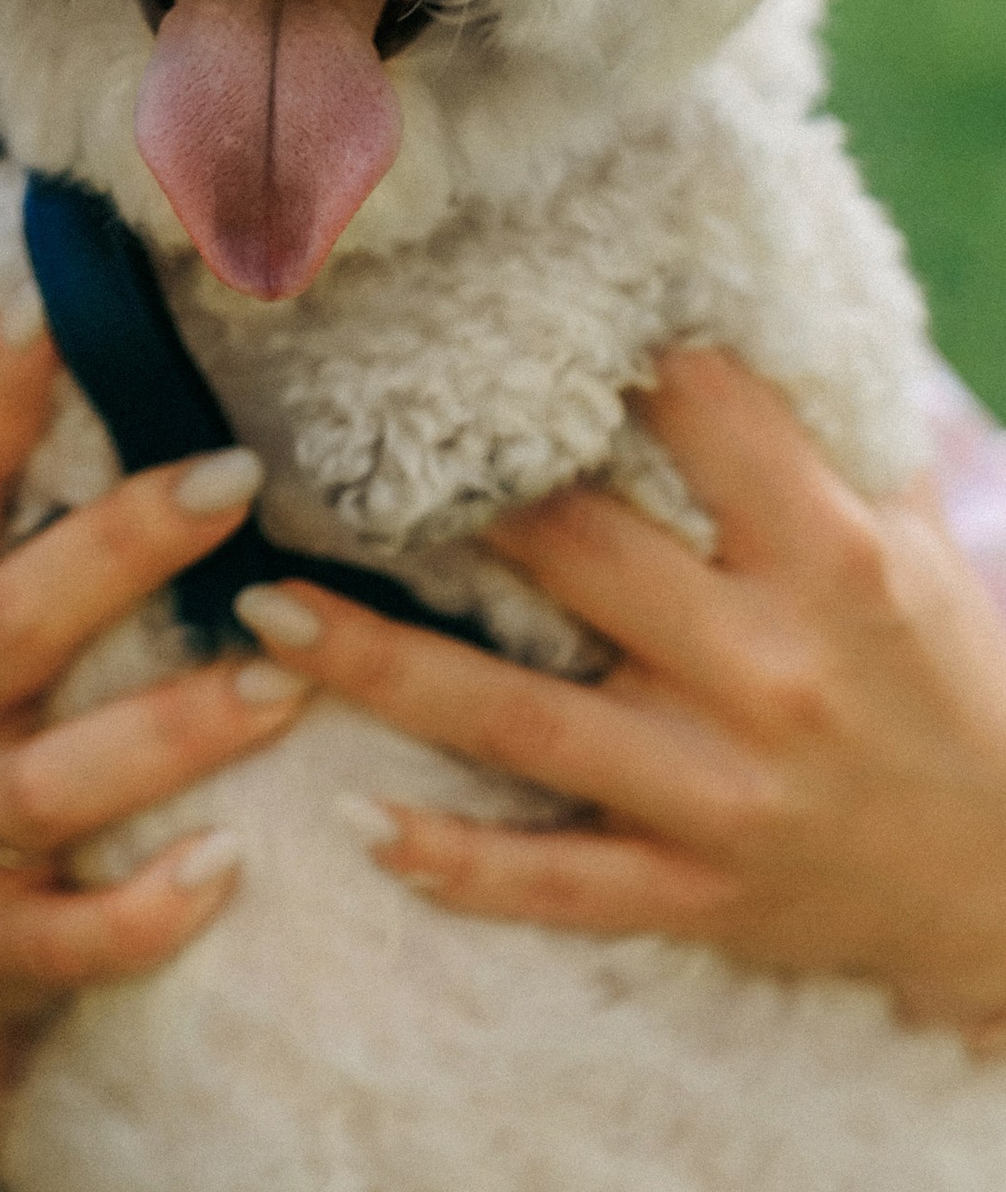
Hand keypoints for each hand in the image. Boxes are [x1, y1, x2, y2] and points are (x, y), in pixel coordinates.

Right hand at [0, 306, 309, 1064]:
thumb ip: (39, 521)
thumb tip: (154, 352)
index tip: (49, 297)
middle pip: (12, 621)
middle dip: (117, 549)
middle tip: (235, 477)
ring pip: (51, 784)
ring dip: (167, 733)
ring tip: (283, 687)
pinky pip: (66, 939)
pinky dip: (142, 914)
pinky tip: (228, 871)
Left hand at [230, 350, 1005, 1041]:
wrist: (1003, 883)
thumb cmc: (939, 678)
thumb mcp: (906, 544)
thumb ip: (813, 439)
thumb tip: (705, 297)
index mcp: (833, 558)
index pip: (704, 422)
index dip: (602, 357)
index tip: (478, 304)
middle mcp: (769, 668)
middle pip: (575, 556)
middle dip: (440, 503)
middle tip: (300, 449)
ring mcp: (723, 792)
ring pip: (521, 720)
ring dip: (380, 666)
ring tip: (261, 611)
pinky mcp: (695, 893)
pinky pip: (557, 881)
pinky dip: (457, 861)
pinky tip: (357, 819)